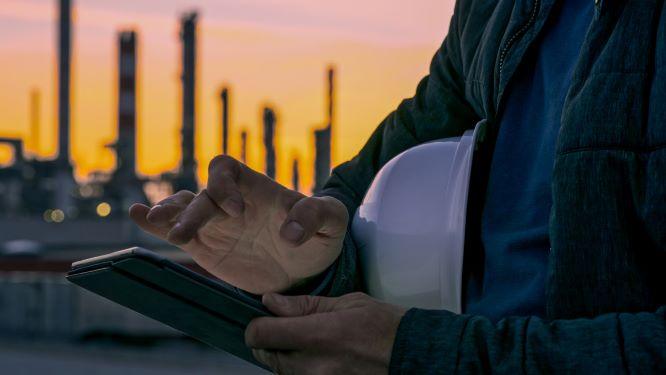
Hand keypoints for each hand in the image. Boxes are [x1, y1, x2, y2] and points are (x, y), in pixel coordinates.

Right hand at [128, 155, 347, 293]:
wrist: (307, 268)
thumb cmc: (320, 237)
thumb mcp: (332, 222)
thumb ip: (317, 215)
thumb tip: (290, 232)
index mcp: (256, 188)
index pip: (226, 169)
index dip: (225, 186)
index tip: (236, 212)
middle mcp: (230, 202)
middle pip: (200, 195)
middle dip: (191, 212)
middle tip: (185, 234)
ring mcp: (215, 224)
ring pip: (181, 209)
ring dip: (166, 215)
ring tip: (152, 221)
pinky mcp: (205, 247)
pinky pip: (174, 231)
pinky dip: (154, 224)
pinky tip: (135, 217)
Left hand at [245, 292, 406, 373]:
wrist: (412, 355)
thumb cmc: (384, 326)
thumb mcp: (345, 303)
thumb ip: (304, 305)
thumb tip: (270, 302)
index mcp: (317, 336)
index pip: (261, 335)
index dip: (256, 325)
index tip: (265, 317)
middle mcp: (312, 366)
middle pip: (266, 355)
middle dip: (272, 340)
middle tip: (292, 328)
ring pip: (281, 370)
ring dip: (286, 356)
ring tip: (312, 342)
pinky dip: (301, 368)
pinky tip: (321, 356)